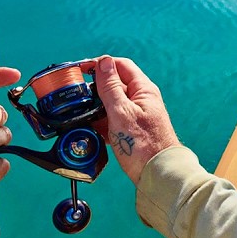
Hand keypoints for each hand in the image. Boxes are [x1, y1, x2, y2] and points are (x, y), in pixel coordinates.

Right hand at [92, 55, 179, 183]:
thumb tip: (104, 62)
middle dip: (95, 88)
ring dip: (96, 107)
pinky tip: (91, 130)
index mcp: (143, 90)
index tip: (81, 68)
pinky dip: (101, 123)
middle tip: (78, 94)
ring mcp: (136, 116)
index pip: (120, 66)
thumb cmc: (144, 145)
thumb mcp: (122, 112)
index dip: (100, 64)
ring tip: (81, 113)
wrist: (158, 175)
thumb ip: (111, 87)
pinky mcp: (131, 131)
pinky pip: (113, 121)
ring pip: (111, 104)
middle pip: (115, 84)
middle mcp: (141, 100)